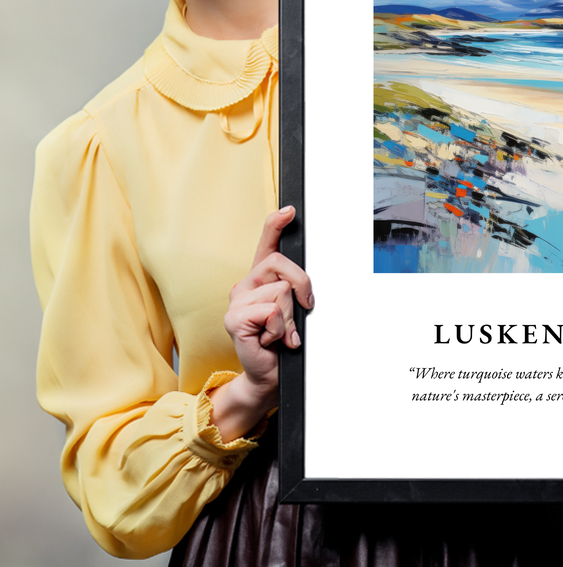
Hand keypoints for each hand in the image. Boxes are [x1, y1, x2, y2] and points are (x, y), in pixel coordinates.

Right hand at [209, 206, 313, 440]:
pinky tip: (271, 340)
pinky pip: (271, 311)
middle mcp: (245, 285)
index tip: (290, 210)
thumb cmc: (283, 343)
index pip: (266, 244)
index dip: (276, 224)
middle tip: (302, 310)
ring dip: (290, 317)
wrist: (269, 375)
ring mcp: (237, 301)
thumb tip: (305, 284)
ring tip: (281, 333)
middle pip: (281, 264)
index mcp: (260, 280)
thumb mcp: (294, 311)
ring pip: (280, 291)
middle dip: (302, 286)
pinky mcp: (234, 319)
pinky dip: (280, 329)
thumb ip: (295, 291)